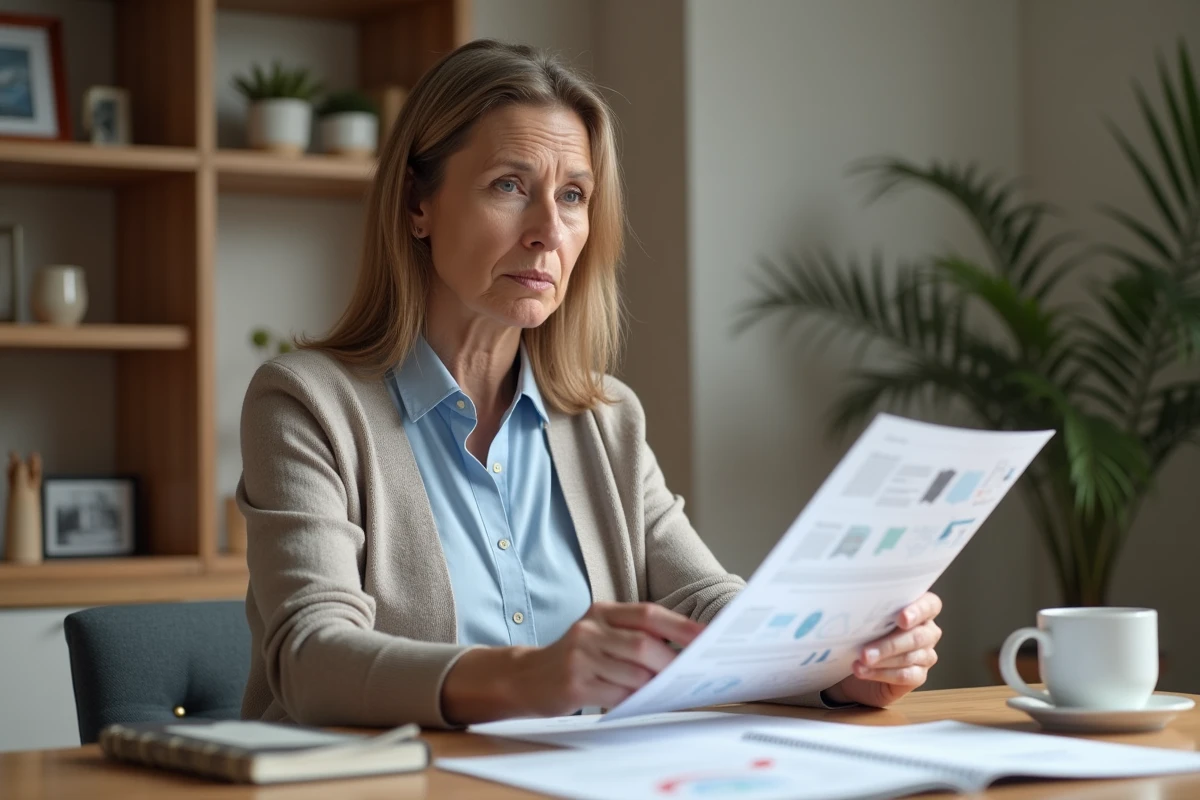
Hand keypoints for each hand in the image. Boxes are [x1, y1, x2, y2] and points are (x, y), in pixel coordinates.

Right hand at [441, 602, 702, 722]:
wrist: (526, 677)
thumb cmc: (575, 658)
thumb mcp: (599, 635)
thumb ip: (634, 637)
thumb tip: (682, 653)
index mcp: (602, 612)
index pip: (649, 613)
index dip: (681, 626)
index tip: (707, 637)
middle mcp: (590, 629)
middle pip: (644, 643)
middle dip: (672, 662)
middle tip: (691, 674)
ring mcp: (580, 655)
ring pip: (633, 672)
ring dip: (655, 685)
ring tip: (669, 691)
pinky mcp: (574, 684)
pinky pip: (616, 694)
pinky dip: (635, 699)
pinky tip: (641, 701)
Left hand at [824, 592, 942, 707]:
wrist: (855, 665)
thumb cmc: (863, 634)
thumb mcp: (866, 620)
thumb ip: (873, 613)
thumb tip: (858, 608)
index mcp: (919, 610)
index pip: (930, 605)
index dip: (918, 611)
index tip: (902, 619)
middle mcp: (927, 631)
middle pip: (917, 637)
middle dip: (890, 644)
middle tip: (866, 652)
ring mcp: (926, 655)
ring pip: (908, 657)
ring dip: (881, 659)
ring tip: (861, 661)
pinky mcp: (919, 676)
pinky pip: (904, 675)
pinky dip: (881, 673)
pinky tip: (864, 671)